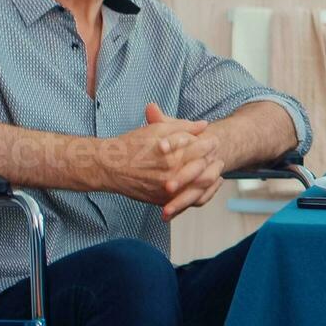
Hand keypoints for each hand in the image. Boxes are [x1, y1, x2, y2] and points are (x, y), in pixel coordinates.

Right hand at [95, 104, 217, 214]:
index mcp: (172, 156)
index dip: (209, 143)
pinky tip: (200, 184)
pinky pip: (185, 200)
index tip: (213, 140)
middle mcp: (171, 175)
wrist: (108, 167)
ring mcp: (166, 191)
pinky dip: (197, 192)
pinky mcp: (161, 201)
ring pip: (198, 188)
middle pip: (203, 169)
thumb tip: (204, 125)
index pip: (201, 149)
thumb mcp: (157, 130)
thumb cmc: (131, 145)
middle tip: (217, 154)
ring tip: (213, 170)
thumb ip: (182, 127)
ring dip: (209, 178)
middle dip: (212, 160)